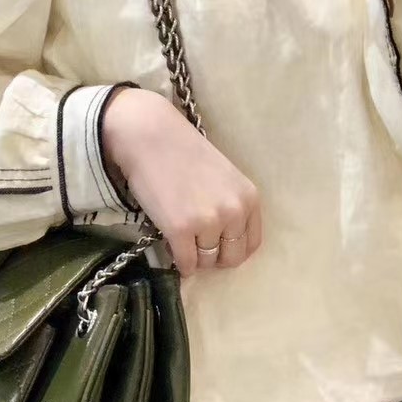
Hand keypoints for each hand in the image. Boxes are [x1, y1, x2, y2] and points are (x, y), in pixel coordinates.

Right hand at [101, 88, 262, 277]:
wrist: (150, 137)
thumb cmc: (185, 153)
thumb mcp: (225, 178)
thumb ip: (231, 206)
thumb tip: (223, 241)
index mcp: (249, 198)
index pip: (250, 244)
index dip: (232, 249)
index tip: (217, 246)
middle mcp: (234, 212)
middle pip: (231, 258)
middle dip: (214, 258)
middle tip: (197, 246)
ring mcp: (208, 223)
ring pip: (206, 262)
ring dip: (193, 257)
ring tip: (180, 240)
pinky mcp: (180, 230)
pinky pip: (186, 264)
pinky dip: (179, 264)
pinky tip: (171, 249)